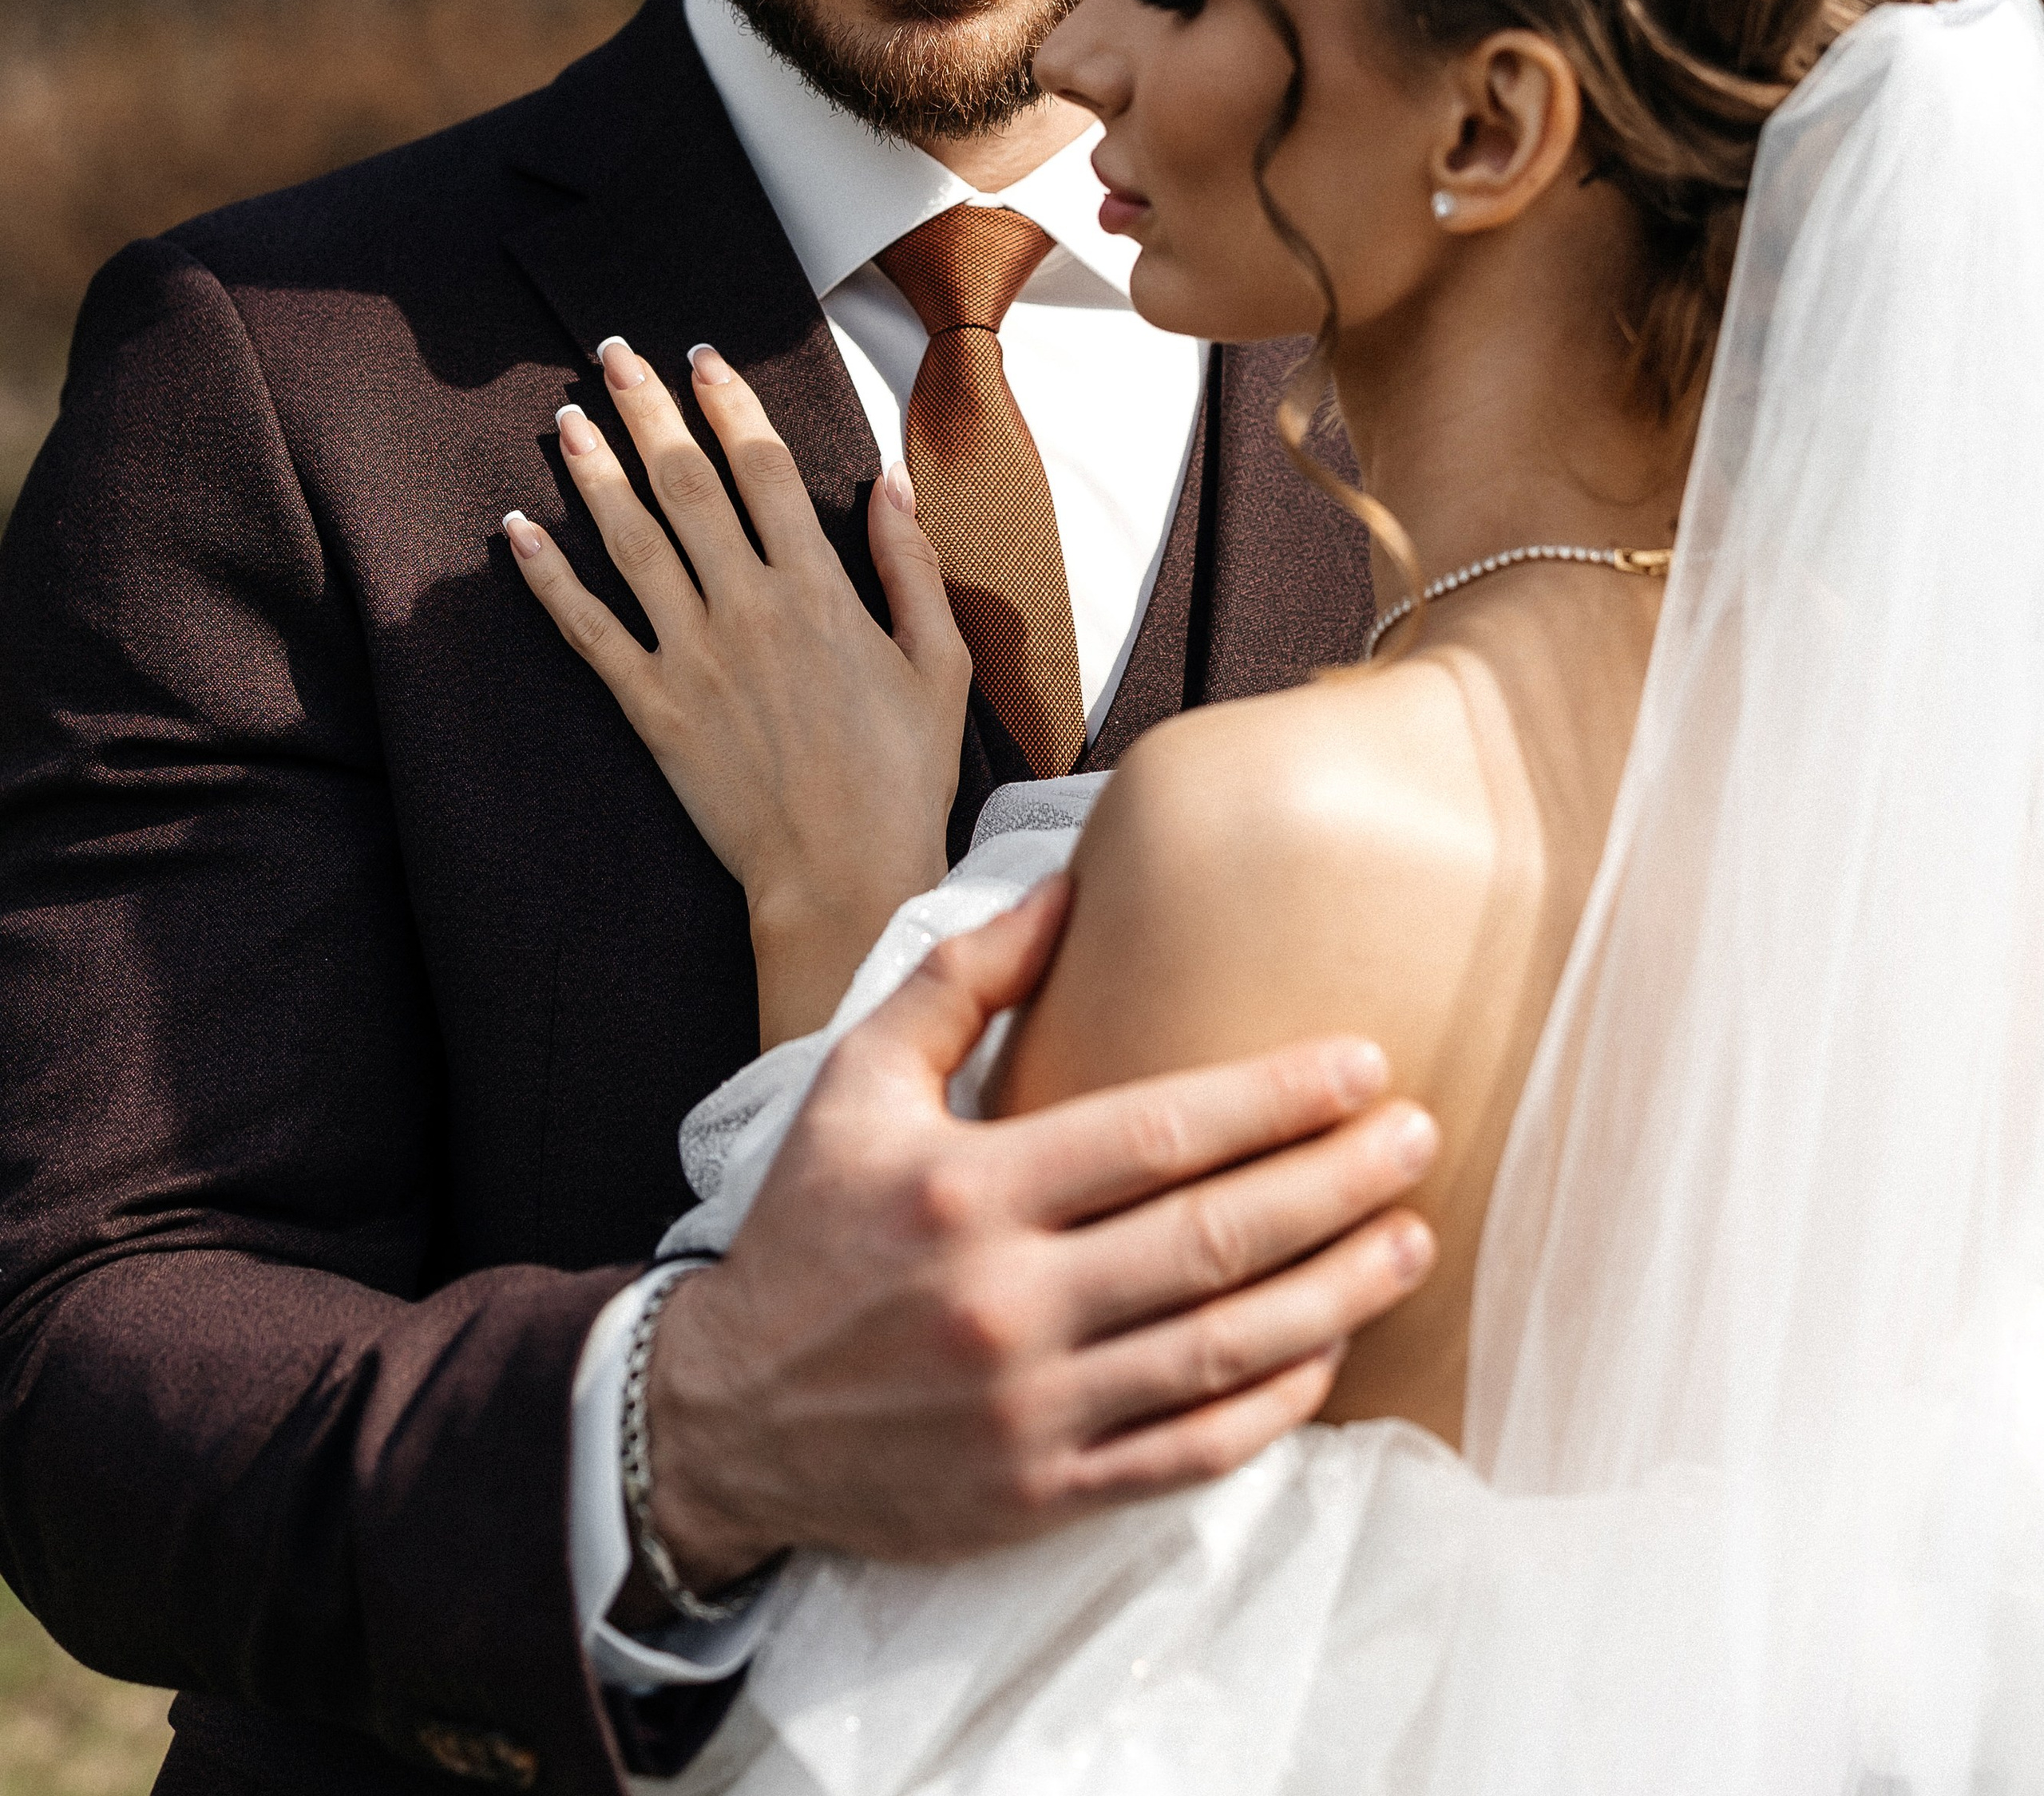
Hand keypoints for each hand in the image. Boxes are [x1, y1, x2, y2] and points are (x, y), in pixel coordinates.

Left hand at [505, 335, 971, 1038]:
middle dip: (649, 409)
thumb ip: (911, 563)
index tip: (704, 357)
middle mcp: (749, 607)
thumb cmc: (902, 776)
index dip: (729, 404)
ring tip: (567, 416)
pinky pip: (587, 632)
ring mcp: (694, 657)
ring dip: (593, 472)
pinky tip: (516, 532)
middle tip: (615, 351)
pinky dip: (547, 579)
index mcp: (820, 589)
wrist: (845, 877)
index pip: (764, 468)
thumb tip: (890, 479)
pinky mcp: (654, 709)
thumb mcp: (937, 662)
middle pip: (686, 483)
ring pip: (630, 541)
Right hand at [643, 882, 1439, 1581]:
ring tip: (1411, 1239)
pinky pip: (1190, 1452)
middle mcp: (1007, 1302)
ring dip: (1336, 1292)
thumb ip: (965, 979)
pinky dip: (1273, 1405)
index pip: (1159, 1133)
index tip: (1361, 1064)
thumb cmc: (807, 1230)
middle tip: (1418, 1138)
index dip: (1275, 1098)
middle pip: (1214, 1237)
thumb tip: (1073, 889)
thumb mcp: (856, 1080)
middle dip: (1336, 1183)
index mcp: (968, 1190)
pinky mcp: (1043, 1494)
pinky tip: (1330, 1354)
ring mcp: (1032, 1410)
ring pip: (1222, 1349)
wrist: (723, 1418)